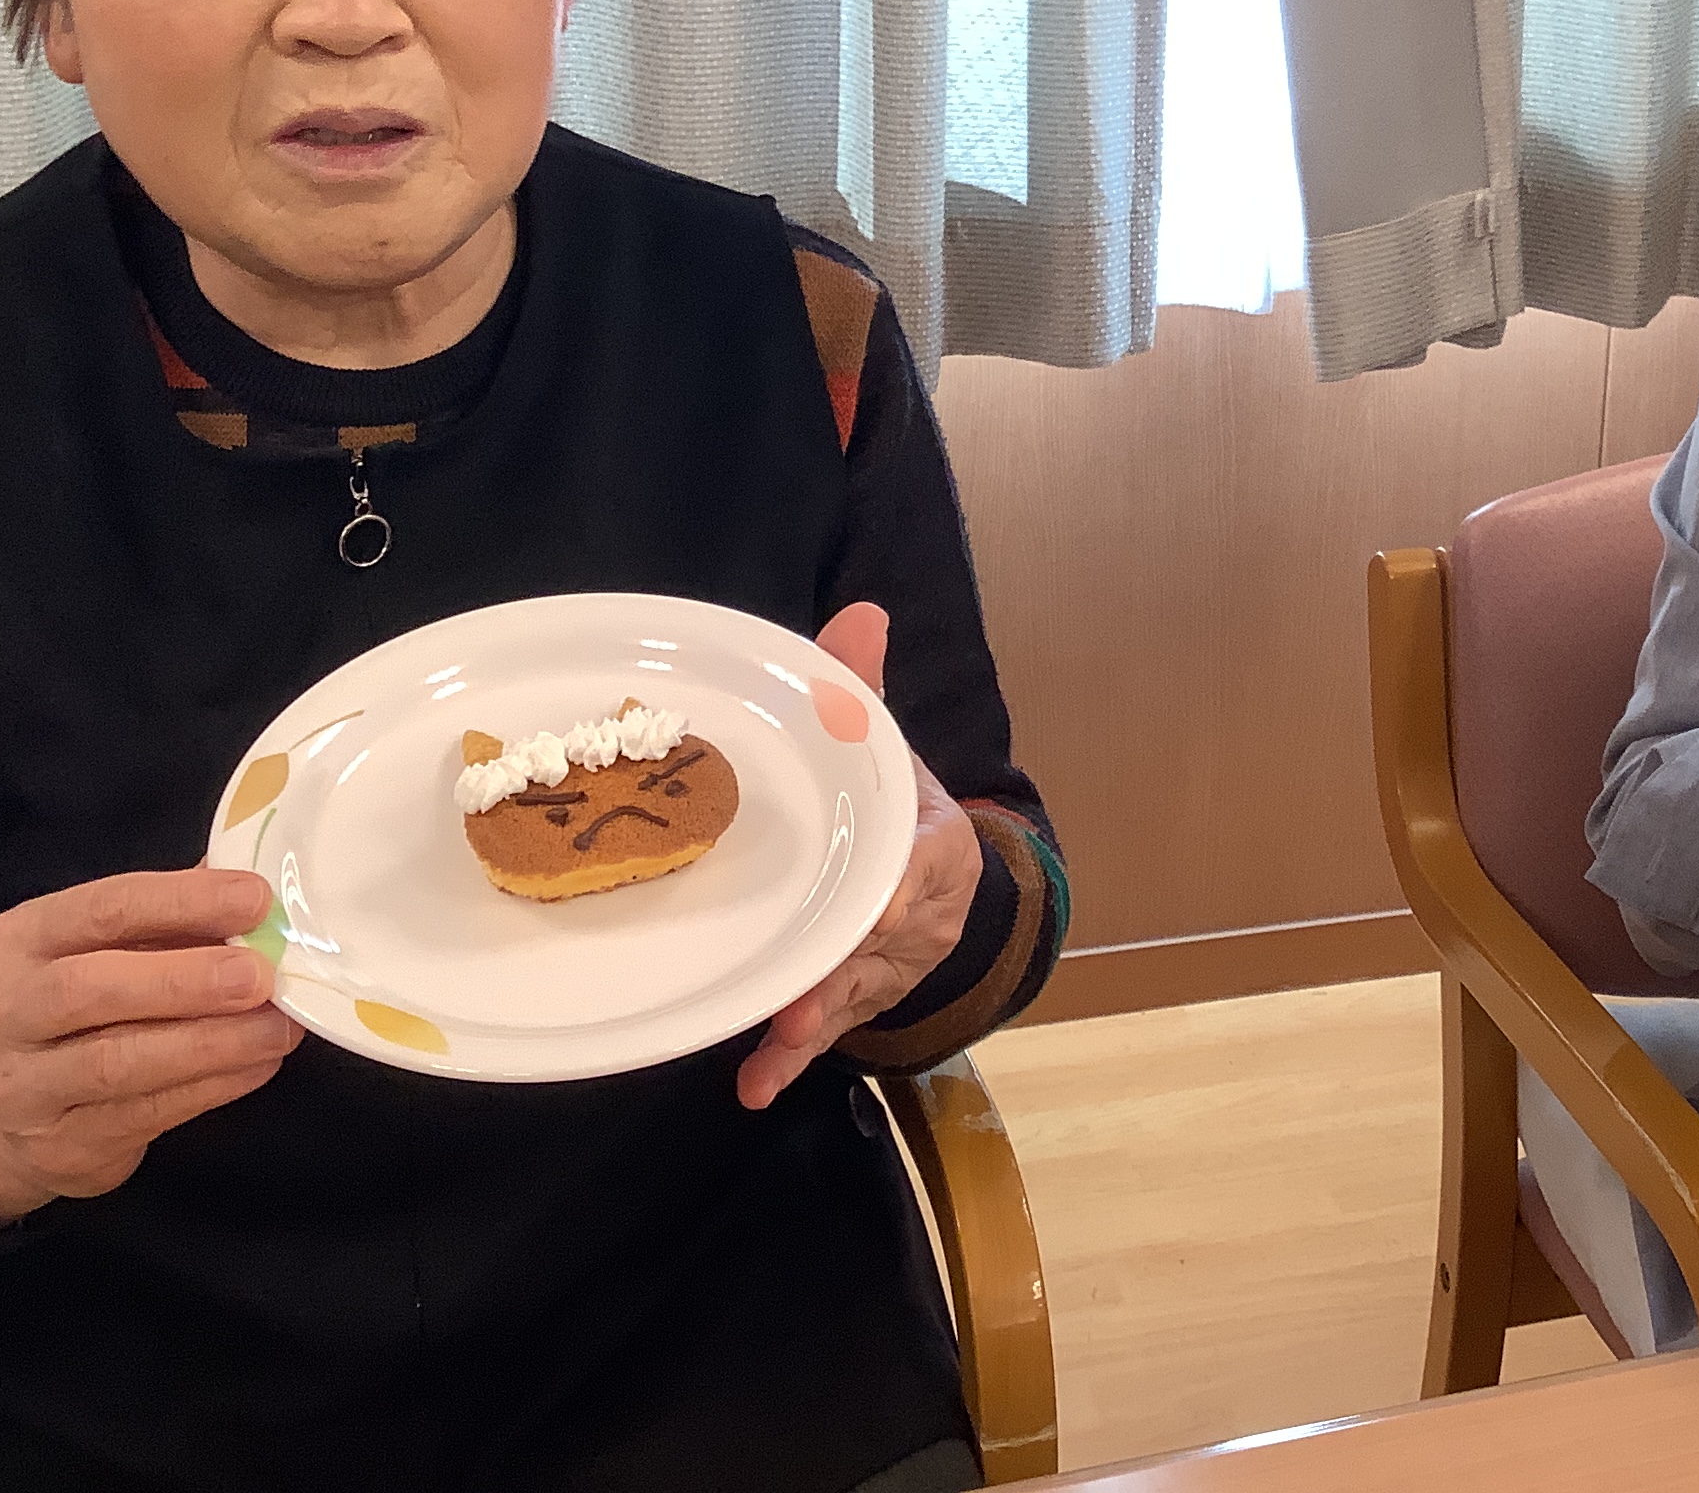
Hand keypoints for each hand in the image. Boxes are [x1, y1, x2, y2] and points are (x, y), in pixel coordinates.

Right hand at [0, 868, 303, 1222]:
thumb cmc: (72, 1012)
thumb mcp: (97, 952)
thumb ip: (168, 920)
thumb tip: (258, 890)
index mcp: (19, 942)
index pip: (100, 909)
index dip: (182, 901)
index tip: (255, 900)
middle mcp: (5, 1012)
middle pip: (90, 990)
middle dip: (186, 981)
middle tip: (259, 976)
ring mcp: (23, 1088)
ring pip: (118, 1064)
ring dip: (211, 1043)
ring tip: (277, 1028)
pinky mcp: (61, 1147)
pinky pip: (146, 1114)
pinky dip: (212, 1087)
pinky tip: (258, 1065)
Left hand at [735, 603, 983, 1109]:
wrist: (947, 892)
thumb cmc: (900, 813)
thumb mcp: (889, 750)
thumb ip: (863, 688)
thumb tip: (858, 610)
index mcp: (931, 845)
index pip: (925, 864)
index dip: (905, 885)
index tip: (887, 897)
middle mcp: (910, 915)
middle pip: (873, 942)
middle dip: (842, 968)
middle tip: (808, 994)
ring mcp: (878, 965)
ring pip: (845, 996)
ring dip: (812, 1021)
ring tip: (781, 1043)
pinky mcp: (846, 1000)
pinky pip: (815, 1034)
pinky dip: (786, 1062)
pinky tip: (751, 1088)